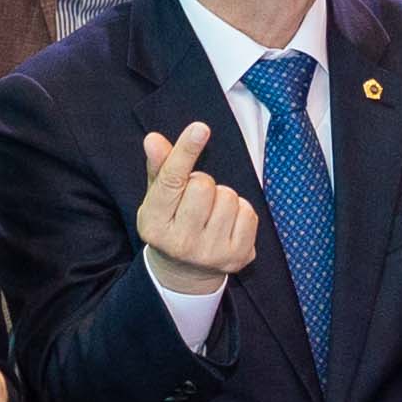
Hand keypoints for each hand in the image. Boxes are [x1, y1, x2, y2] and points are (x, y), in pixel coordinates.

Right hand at [137, 122, 263, 290]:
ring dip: (222, 198)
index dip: (186, 152)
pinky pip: (248, 212)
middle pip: (204, 184)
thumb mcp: (158, 198)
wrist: (186, 272)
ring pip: (228, 196)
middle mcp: (180, 243)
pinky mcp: (237, 257)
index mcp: (153, 224)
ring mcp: (210, 253)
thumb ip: (159, 167)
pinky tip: (227, 224)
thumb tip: (153, 139)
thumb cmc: (171, 223)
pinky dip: (240, 212)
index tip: (200, 128)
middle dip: (202, 183)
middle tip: (195, 201)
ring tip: (211, 214)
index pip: (171, 181)